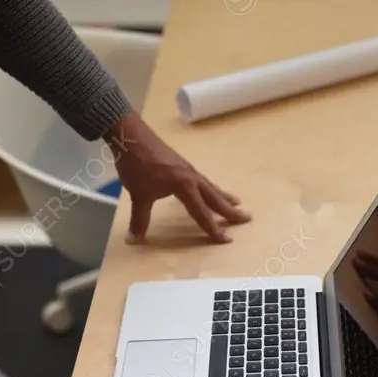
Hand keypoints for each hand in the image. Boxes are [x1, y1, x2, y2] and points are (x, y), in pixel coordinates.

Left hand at [105, 113, 250, 243]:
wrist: (130, 136)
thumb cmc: (136, 165)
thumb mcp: (138, 195)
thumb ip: (139, 218)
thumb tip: (133, 239)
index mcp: (185, 186)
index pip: (202, 212)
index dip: (213, 228)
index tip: (227, 239)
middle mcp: (192, 177)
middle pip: (215, 197)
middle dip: (230, 210)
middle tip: (247, 217)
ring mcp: (188, 169)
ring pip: (211, 186)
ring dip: (223, 196)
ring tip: (236, 202)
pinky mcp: (181, 164)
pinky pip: (202, 180)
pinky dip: (210, 188)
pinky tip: (207, 190)